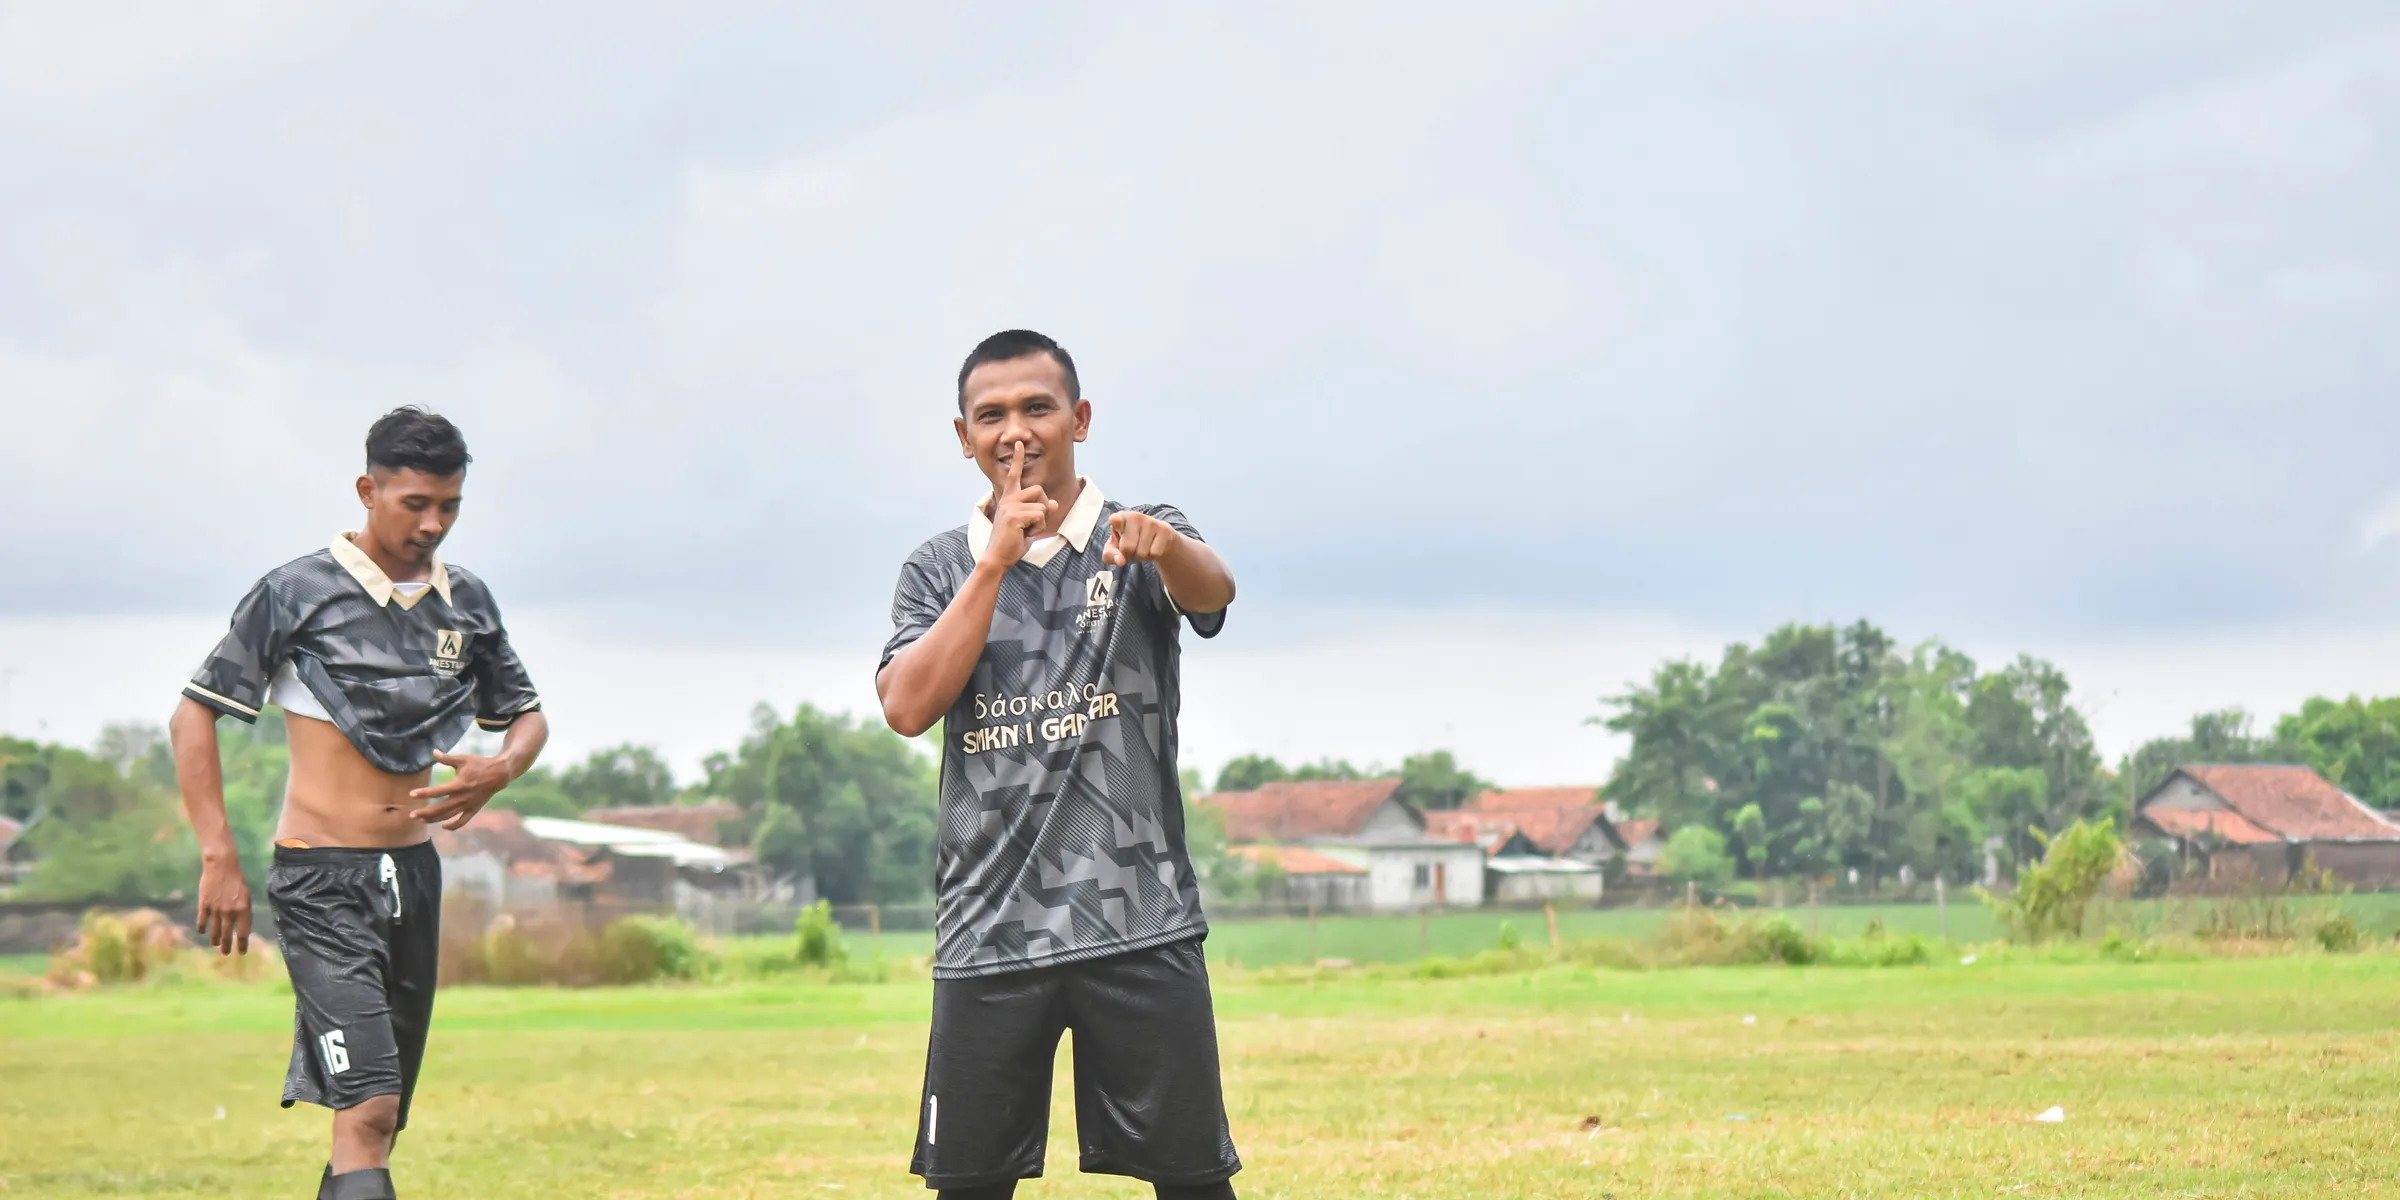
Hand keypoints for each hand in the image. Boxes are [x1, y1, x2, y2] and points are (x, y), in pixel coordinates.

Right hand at [196, 853, 251, 955]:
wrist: (221, 867)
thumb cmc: (236, 881)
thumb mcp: (246, 896)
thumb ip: (244, 912)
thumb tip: (244, 928)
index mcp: (243, 909)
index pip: (243, 932)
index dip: (242, 944)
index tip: (242, 952)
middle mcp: (229, 912)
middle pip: (228, 935)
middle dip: (227, 946)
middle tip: (226, 953)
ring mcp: (215, 910)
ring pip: (214, 931)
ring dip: (215, 940)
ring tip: (215, 945)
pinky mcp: (204, 905)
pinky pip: (202, 922)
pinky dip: (202, 928)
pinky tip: (202, 932)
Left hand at [407, 750, 513, 829]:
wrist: (499, 774)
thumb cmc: (479, 764)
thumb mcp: (463, 759)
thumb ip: (447, 758)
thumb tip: (433, 751)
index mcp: (459, 784)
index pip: (438, 791)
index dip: (424, 793)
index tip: (411, 794)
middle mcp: (463, 797)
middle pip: (440, 809)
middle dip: (425, 813)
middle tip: (411, 815)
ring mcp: (468, 805)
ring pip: (448, 816)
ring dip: (434, 819)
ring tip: (421, 820)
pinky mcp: (473, 809)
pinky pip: (462, 821)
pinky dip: (453, 826)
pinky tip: (443, 826)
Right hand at [980, 440, 1059, 568]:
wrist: (998, 557)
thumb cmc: (1013, 542)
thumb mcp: (1031, 525)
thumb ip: (1041, 512)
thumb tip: (1053, 503)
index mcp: (1009, 498)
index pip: (1014, 475)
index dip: (1018, 459)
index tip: (1020, 444)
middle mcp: (1008, 498)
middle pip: (1040, 490)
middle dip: (1043, 507)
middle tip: (1031, 524)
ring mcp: (1010, 505)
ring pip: (1042, 505)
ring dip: (1040, 521)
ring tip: (1025, 531)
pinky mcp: (1014, 515)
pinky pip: (1040, 516)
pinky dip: (1038, 528)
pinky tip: (1024, 534)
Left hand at [1103, 510, 1183, 565]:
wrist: (1158, 539)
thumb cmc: (1131, 542)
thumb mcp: (1116, 548)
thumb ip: (1110, 555)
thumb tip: (1120, 561)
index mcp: (1120, 518)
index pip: (1116, 519)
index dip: (1116, 521)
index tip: (1115, 520)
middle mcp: (1135, 516)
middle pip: (1127, 548)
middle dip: (1129, 555)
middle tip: (1132, 549)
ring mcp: (1151, 521)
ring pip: (1141, 553)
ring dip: (1141, 557)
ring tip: (1143, 548)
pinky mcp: (1164, 529)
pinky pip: (1154, 553)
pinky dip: (1152, 556)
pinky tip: (1152, 547)